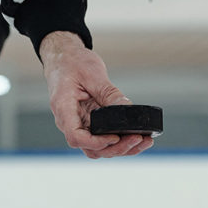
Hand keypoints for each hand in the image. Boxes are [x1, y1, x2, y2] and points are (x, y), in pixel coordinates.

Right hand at [39, 32, 153, 158]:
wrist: (65, 59)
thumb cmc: (72, 63)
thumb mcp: (92, 74)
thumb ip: (109, 93)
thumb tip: (127, 109)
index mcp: (64, 108)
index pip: (76, 136)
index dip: (96, 142)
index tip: (115, 137)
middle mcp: (69, 122)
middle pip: (90, 148)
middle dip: (116, 148)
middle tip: (138, 139)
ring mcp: (79, 125)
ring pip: (98, 148)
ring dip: (121, 149)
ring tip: (143, 141)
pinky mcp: (89, 124)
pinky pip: (103, 139)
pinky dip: (120, 142)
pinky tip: (137, 138)